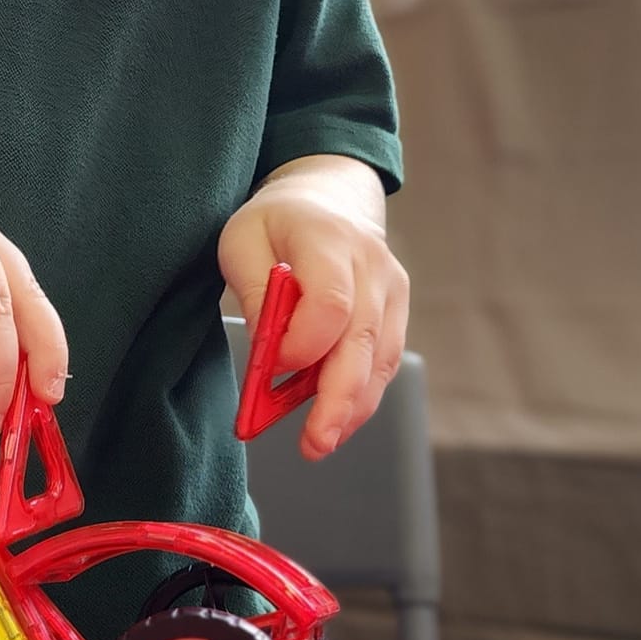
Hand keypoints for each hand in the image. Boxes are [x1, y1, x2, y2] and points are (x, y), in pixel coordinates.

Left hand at [217, 157, 408, 460]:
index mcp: (329, 238)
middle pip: (363, 341)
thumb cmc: (276, 222)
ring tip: (320, 442)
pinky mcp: (398, 311)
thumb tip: (270, 352)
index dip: (302, 344)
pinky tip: (337, 421)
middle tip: (313, 442)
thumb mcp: (242, 240)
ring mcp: (392, 288)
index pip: (329, 303)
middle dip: (337, 399)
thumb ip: (256, 291)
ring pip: (380, 360)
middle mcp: (371, 265)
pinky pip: (385, 361)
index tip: (271, 365)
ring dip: (352, 407)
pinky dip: (362, 395)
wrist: (328, 197)